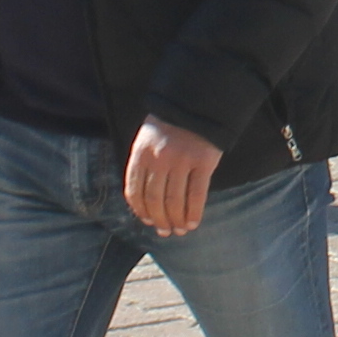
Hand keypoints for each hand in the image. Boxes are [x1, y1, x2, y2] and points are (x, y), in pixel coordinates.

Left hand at [123, 119, 221, 235]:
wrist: (196, 105)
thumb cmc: (170, 126)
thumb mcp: (147, 140)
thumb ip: (143, 166)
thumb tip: (144, 203)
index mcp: (141, 153)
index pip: (135, 191)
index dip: (141, 210)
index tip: (148, 221)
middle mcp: (159, 158)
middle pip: (155, 199)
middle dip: (159, 220)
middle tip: (165, 232)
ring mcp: (181, 160)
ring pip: (175, 200)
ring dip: (176, 220)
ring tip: (180, 230)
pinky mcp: (203, 162)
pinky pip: (197, 194)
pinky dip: (194, 212)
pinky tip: (193, 222)